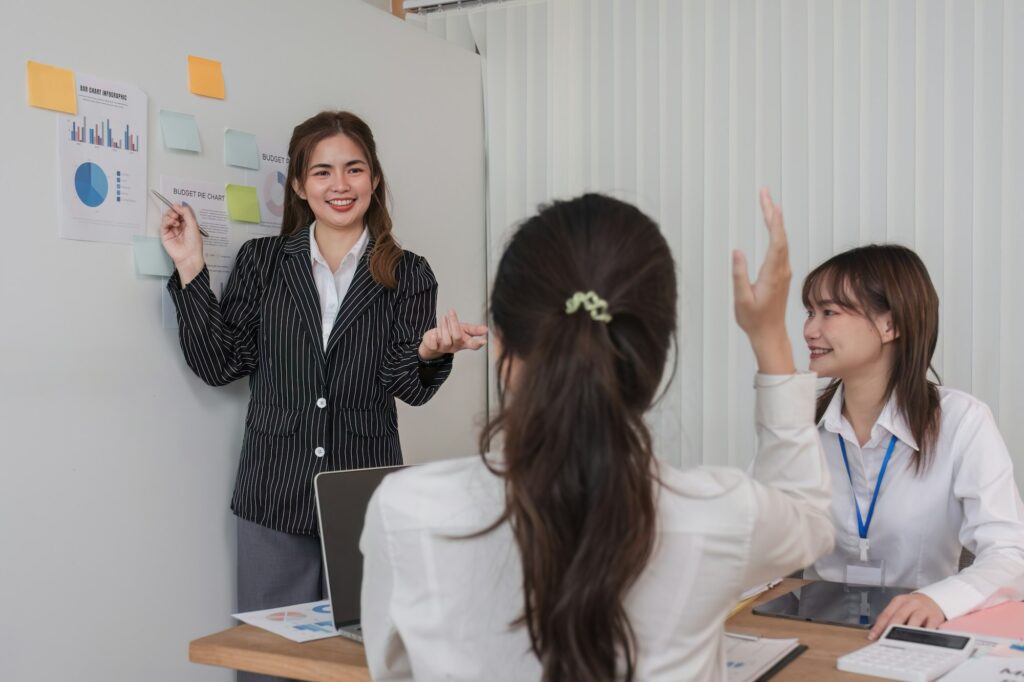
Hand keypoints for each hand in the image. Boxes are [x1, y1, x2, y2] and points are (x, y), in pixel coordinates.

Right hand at [159, 203, 204, 284]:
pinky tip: (172, 222)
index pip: (181, 212)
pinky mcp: (165, 235)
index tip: (178, 206)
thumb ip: (187, 213)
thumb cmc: (194, 244)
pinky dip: (167, 221)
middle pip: (173, 213)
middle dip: (174, 211)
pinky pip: (163, 224)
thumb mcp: (193, 225)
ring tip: (175, 219)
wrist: (189, 255)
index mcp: (188, 224)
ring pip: (167, 218)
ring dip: (170, 215)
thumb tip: (179, 204)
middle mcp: (179, 226)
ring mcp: (172, 230)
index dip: (179, 208)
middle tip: (177, 213)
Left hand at [418, 309, 486, 360]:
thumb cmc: (450, 333)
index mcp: (464, 342)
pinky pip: (434, 344)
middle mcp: (455, 346)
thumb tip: (486, 329)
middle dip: (454, 323)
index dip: (478, 344)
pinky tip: (434, 333)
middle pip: (457, 337)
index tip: (484, 341)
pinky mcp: (434, 347)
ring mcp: (444, 348)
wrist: (433, 341)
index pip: (472, 345)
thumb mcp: (463, 330)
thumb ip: (474, 330)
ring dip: (444, 326)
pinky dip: (433, 337)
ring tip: (443, 318)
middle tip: (451, 312)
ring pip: (446, 339)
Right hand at [732, 188, 794, 374]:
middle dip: (773, 212)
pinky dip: (776, 232)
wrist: (770, 334)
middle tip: (764, 192)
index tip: (766, 200)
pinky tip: (772, 225)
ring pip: (782, 240)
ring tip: (767, 202)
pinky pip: (781, 247)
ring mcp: (783, 271)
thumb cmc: (754, 319)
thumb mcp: (742, 299)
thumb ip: (740, 274)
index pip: (776, 239)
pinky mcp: (781, 274)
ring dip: (775, 220)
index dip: (772, 218)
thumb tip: (737, 251)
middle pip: (781, 235)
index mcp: (772, 273)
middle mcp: (782, 269)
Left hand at [869, 593, 946, 639]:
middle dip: (891, 630)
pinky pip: (929, 628)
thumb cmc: (913, 607)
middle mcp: (911, 603)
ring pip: (914, 622)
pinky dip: (923, 635)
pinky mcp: (935, 617)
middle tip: (885, 640)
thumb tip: (878, 632)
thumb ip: (891, 617)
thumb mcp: (901, 607)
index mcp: (899, 600)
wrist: (933, 601)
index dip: (879, 626)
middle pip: (899, 617)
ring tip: (900, 642)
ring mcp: (923, 609)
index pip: (886, 614)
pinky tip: (919, 642)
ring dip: (907, 633)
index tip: (873, 636)